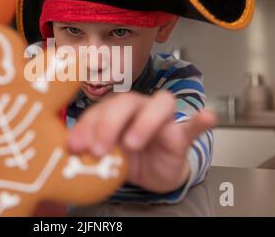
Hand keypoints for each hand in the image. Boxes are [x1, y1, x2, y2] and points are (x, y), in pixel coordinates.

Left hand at [68, 91, 215, 193]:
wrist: (148, 173)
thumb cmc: (123, 157)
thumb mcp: (103, 154)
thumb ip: (88, 147)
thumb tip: (67, 148)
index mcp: (114, 110)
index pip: (100, 108)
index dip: (86, 124)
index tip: (75, 145)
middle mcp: (138, 108)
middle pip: (127, 101)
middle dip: (109, 124)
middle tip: (99, 149)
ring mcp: (161, 120)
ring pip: (159, 104)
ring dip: (145, 122)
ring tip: (132, 144)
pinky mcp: (180, 135)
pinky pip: (193, 125)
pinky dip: (200, 120)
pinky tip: (208, 117)